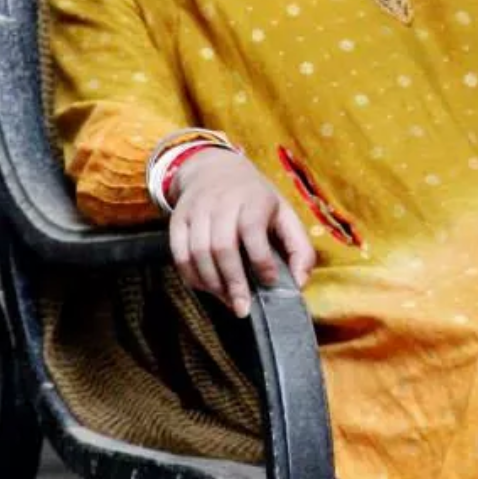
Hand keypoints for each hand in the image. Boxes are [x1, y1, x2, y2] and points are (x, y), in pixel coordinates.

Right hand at [168, 149, 316, 317]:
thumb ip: (299, 248)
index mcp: (252, 199)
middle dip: (233, 282)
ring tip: (228, 301)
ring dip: (212, 284)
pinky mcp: (177, 220)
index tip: (270, 280)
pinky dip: (192, 277)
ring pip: (197, 253)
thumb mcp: (285, 214)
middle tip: (243, 308)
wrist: (214, 170)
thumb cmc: (255, 200)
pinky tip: (208, 288)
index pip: (252, 230)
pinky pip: (179, 254)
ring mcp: (196, 211)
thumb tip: (300, 283)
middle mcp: (221, 202)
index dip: (261, 260)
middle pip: (222, 247)